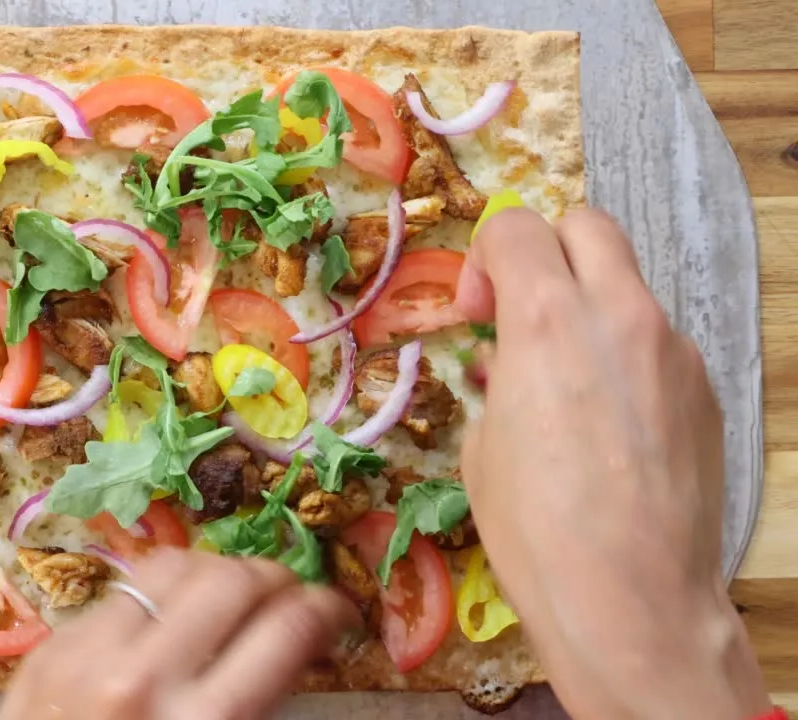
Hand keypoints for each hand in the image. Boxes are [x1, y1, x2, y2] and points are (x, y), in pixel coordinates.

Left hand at [0, 549, 352, 719]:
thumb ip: (253, 704)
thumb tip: (298, 643)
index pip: (288, 628)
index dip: (328, 608)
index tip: (335, 611)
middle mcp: (145, 676)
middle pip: (235, 579)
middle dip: (275, 579)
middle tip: (286, 598)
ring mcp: (89, 652)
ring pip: (174, 564)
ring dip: (216, 572)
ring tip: (229, 596)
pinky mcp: (52, 644)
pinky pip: (120, 589)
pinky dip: (158, 595)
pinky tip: (167, 617)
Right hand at [456, 208, 769, 718]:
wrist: (630, 601)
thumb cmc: (533, 531)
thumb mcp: (483, 447)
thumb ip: (497, 379)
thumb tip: (507, 364)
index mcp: (546, 322)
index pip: (517, 228)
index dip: (484, 260)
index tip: (476, 313)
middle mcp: (620, 316)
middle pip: (587, 226)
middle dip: (546, 253)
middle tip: (521, 315)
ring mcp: (674, 352)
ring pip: (628, 287)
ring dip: (590, 309)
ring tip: (568, 385)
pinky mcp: (705, 392)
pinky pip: (658, 345)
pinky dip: (627, 359)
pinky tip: (611, 428)